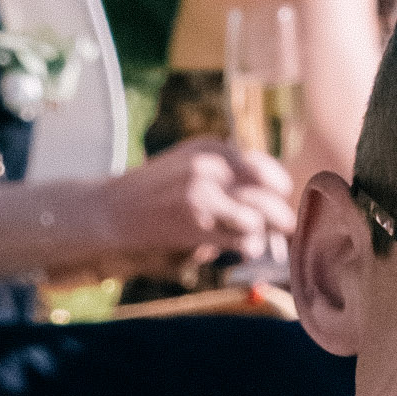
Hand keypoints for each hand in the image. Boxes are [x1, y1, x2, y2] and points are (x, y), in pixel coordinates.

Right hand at [99, 136, 298, 273]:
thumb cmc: (155, 190)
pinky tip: (243, 247)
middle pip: (270, 192)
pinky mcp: (196, 226)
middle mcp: (210, 167)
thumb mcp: (189, 161)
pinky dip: (249, 247)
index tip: (276, 200)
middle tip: (283, 225)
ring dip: (264, 232)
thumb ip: (226, 167)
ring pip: (259, 218)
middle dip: (280, 213)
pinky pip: (243, 240)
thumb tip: (272, 187)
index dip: (278, 188)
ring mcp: (203, 196)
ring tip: (258, 237)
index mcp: (211, 148)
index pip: (265, 168)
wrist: (113, 210)